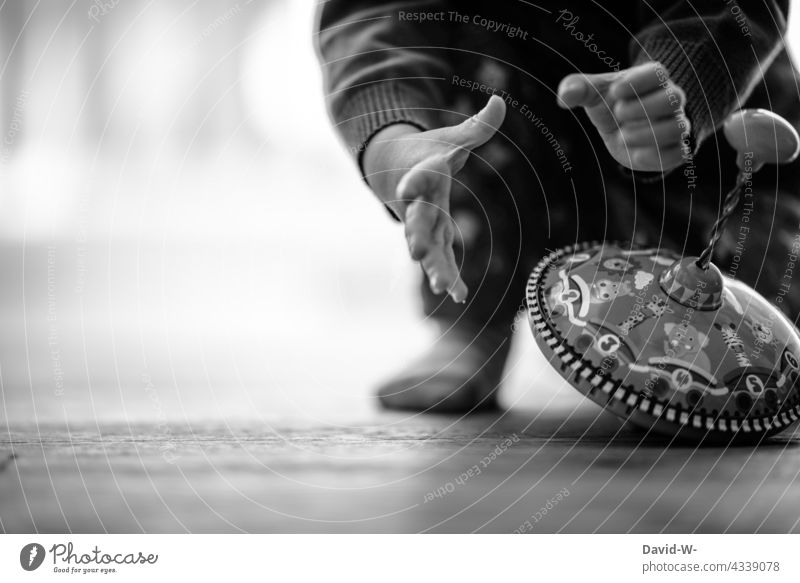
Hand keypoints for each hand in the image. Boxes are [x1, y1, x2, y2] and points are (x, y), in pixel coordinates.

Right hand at [363, 95, 506, 302]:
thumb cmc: (427, 150)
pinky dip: (447, 276)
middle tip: (416, 253)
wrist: (395, 167)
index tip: (408, 190)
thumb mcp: (450, 137)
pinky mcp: (428, 238)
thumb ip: (477, 127)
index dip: (414, 182)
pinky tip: (458, 295)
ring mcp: (421, 223)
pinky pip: (438, 259)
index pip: (419, 177)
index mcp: (424, 173)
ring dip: (434, 267)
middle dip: (417, 237)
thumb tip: (500, 101)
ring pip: (426, 247)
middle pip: (417, 220)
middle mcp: (419, 202)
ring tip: (442, 288)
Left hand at [557, 61, 690, 171]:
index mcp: (652, 80)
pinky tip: (634, 154)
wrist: (621, 130)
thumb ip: (577, 88)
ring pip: (678, 127)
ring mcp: (675, 125)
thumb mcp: (591, 93)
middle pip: (674, 98)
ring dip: (648, 134)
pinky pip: (677, 154)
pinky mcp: (673, 150)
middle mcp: (670, 100)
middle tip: (618, 113)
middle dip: (643, 107)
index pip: (658, 72)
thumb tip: (564, 98)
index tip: (615, 92)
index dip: (637, 81)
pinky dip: (655, 157)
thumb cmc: (609, 105)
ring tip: (623, 135)